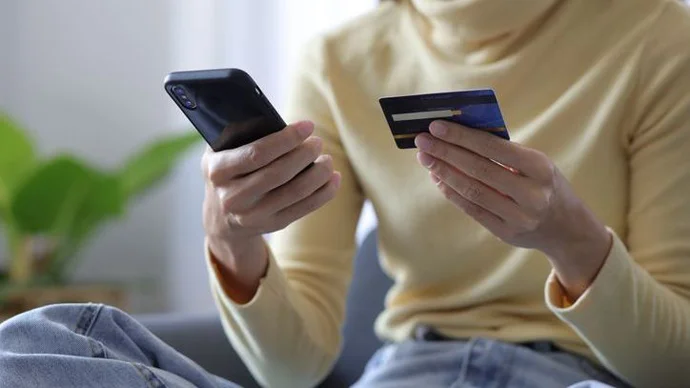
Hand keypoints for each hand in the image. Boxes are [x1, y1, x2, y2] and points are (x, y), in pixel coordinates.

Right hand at [201, 120, 340, 299]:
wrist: (221, 217)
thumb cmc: (228, 172)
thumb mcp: (220, 152)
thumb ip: (240, 135)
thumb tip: (278, 120)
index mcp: (217, 171)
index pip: (257, 153)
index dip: (286, 139)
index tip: (308, 126)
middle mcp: (233, 196)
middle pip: (279, 173)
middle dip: (305, 154)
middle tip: (318, 142)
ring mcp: (253, 215)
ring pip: (296, 191)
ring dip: (319, 173)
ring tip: (328, 159)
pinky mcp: (273, 225)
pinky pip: (305, 207)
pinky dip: (325, 191)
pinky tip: (334, 178)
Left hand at [415, 120, 611, 299]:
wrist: (568, 228)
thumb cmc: (545, 185)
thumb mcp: (536, 164)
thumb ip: (504, 152)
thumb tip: (459, 137)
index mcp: (540, 168)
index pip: (493, 148)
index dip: (462, 137)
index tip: (436, 126)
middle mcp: (531, 194)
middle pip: (478, 170)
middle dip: (446, 153)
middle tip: (422, 141)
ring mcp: (519, 217)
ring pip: (472, 191)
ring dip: (444, 172)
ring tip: (426, 158)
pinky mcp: (506, 233)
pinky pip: (473, 210)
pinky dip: (452, 192)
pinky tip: (438, 178)